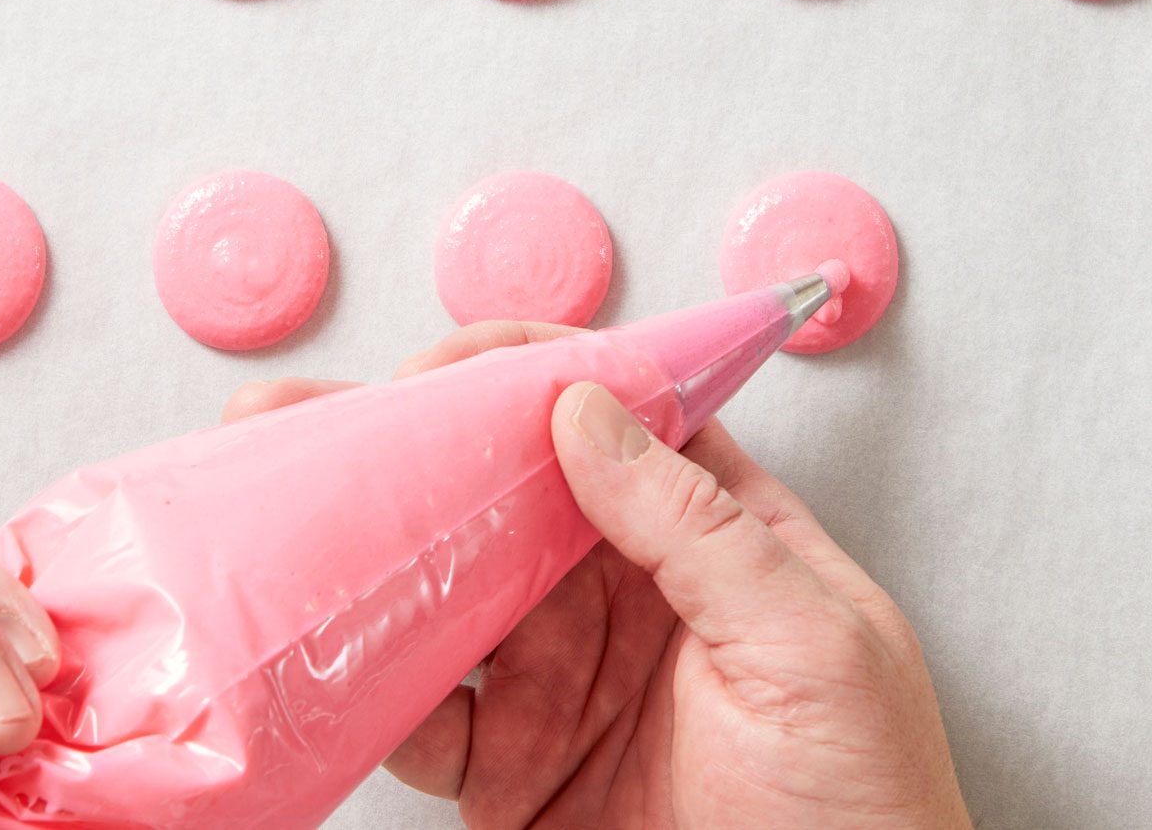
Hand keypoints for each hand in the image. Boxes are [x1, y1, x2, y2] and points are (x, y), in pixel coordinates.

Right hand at [225, 322, 970, 829]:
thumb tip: (589, 406)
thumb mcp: (809, 644)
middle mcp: (625, 596)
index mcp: (717, 539)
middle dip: (412, 452)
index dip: (532, 374)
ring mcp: (561, 682)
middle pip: (507, 495)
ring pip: (448, 592)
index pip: (618, 420)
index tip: (448, 366)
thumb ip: (700, 522)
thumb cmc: (866, 806)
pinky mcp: (512, 772)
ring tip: (284, 512)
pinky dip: (365, 682)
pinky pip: (422, 714)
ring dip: (367, 555)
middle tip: (315, 420)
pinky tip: (323, 650)